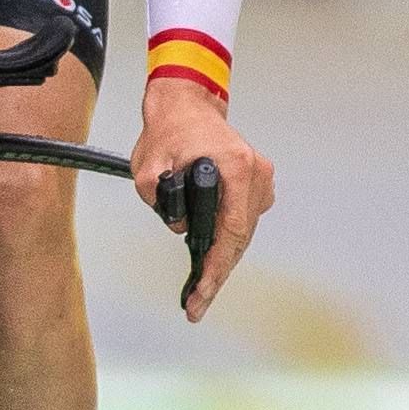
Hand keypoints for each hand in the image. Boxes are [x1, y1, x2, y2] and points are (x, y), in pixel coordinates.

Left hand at [129, 74, 273, 324]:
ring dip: (223, 260)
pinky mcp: (257, 181)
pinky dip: (229, 241)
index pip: (230, 231)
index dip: (216, 268)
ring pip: (243, 232)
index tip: (203, 292)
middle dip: (217, 274)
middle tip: (197, 304)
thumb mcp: (148, 168)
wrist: (186, 105)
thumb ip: (159, 200)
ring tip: (202, 290)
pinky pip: (244, 220)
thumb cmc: (169, 130)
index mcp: (235, 166)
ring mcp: (260, 177)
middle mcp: (254, 173)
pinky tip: (212, 260)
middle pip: (240, 238)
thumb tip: (180, 227)